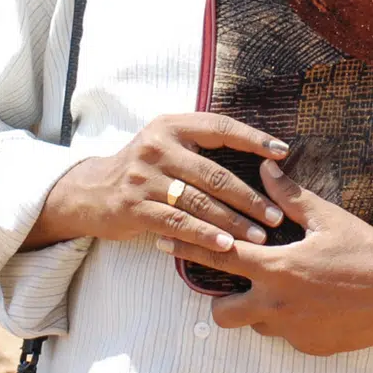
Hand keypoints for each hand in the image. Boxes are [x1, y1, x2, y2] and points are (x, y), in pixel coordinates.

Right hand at [24, 112, 287, 253]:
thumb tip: (263, 157)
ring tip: (260, 235)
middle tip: (276, 214)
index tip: (282, 152)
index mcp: (172, 126)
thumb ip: (203, 146)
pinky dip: (205, 236)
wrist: (90, 192)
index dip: (253, 138)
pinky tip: (226, 246)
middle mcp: (157, 147)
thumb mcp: (167, 144)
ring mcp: (144, 178)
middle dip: (250, 197)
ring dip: (234, 222)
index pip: (220, 127)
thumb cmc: (144, 169)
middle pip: (215, 173)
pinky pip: (178, 224)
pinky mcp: (134, 207)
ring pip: (200, 202)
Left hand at [167, 160, 372, 355]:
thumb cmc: (367, 250)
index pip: (220, 257)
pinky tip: (317, 305)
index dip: (191, 248)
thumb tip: (264, 168)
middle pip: (222, 313)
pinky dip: (292, 321)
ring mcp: (292, 331)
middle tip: (239, 285)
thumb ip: (290, 196)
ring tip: (286, 291)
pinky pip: (287, 336)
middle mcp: (277, 305)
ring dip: (261, 310)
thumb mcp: (328, 218)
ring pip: (256, 326)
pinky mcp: (310, 347)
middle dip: (223, 300)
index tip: (168, 243)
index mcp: (277, 269)